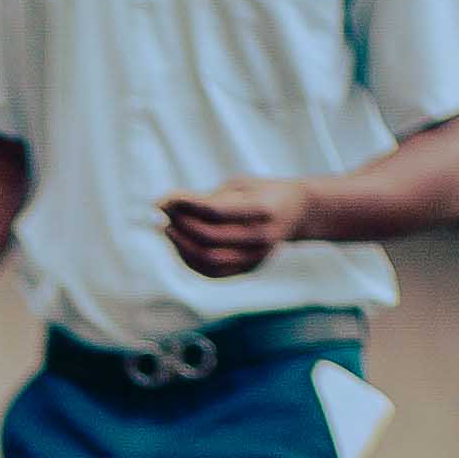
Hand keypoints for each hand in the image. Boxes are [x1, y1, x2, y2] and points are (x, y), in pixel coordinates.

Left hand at [159, 173, 313, 281]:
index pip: (216, 211)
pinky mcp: (249, 269)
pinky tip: (180, 245)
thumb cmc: (262, 192)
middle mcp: (261, 237)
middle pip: (209, 239)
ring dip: (181, 246)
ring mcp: (256, 257)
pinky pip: (212, 272)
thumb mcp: (240, 185)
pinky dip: (191, 260)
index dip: (185, 206)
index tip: (163, 199)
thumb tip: (164, 205)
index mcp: (262, 209)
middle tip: (161, 215)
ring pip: (208, 260)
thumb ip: (206, 196)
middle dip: (179, 227)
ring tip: (168, 229)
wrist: (297, 212)